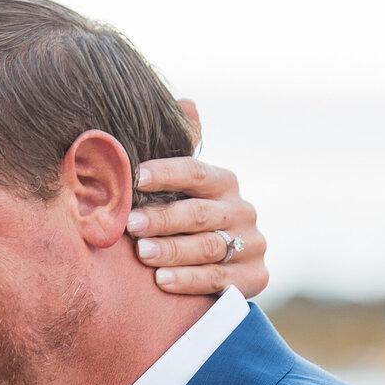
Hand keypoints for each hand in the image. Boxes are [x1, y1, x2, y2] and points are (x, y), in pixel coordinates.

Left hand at [130, 108, 268, 299]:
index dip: (165, 174)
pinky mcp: (254, 277)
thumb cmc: (186, 226)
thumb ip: (180, 156)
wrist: (222, 273)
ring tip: (141, 253)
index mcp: (224, 183)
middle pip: (199, 214)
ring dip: (171, 250)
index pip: (195, 172)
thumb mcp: (183, 192)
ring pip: (207, 247)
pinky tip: (161, 281)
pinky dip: (188, 280)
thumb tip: (186, 103)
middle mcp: (242, 210)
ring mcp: (251, 245)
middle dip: (162, 219)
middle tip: (130, 223)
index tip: (134, 178)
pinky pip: (217, 279)